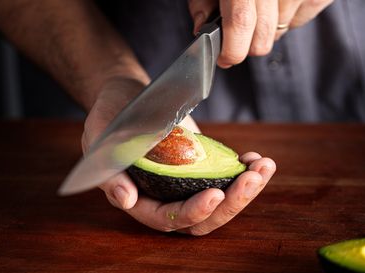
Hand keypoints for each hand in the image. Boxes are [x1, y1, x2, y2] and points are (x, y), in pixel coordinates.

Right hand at [83, 79, 275, 234]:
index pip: (167, 218)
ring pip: (218, 202)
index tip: (216, 194)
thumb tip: (126, 201)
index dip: (192, 212)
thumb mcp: (100, 138)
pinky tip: (254, 158)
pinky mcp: (199, 167)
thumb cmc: (111, 115)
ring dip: (245, 190)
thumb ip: (110, 171)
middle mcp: (164, 197)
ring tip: (264, 166)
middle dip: (231, 203)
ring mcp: (184, 183)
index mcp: (139, 198)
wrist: (128, 97)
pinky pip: (223, 179)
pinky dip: (242, 173)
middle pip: (202, 219)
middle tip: (252, 178)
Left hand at [188, 0, 332, 67]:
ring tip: (261, 5)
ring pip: (281, 29)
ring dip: (268, 27)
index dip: (232, 49)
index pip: (241, 21)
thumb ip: (202, 1)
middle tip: (239, 38)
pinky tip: (281, 1)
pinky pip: (299, 19)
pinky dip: (289, 17)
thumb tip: (201, 29)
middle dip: (248, 45)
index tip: (225, 59)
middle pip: (264, 35)